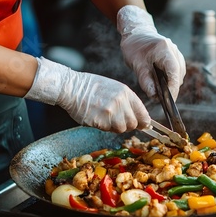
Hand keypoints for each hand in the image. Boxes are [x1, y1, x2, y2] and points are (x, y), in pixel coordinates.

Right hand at [24, 57, 150, 132]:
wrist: (71, 87)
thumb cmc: (91, 86)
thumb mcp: (114, 88)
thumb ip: (127, 101)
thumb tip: (139, 117)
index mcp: (126, 93)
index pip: (143, 113)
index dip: (144, 122)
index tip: (144, 125)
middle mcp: (120, 102)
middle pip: (133, 124)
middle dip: (127, 125)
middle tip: (117, 120)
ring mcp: (110, 113)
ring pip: (121, 129)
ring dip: (115, 127)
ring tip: (105, 117)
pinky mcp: (100, 121)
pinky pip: (108, 130)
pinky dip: (104, 127)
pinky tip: (97, 117)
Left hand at [117, 5, 185, 99]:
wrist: (137, 32)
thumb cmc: (134, 47)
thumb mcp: (136, 64)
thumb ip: (145, 80)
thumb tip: (154, 96)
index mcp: (164, 49)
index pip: (173, 71)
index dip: (173, 87)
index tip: (169, 100)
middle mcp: (174, 50)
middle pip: (178, 74)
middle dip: (172, 89)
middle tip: (162, 101)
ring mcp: (176, 53)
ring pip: (179, 74)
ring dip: (172, 84)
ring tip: (162, 95)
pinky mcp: (175, 57)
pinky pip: (177, 71)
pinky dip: (172, 80)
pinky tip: (164, 86)